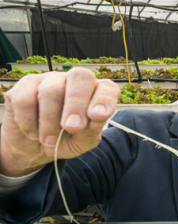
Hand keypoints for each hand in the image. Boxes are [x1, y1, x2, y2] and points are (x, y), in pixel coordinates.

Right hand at [0, 68, 120, 176]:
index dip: (104, 99)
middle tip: (71, 127)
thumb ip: (90, 132)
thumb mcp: (81, 143)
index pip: (107, 88)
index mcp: (95, 93)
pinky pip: (25, 99)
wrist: (33, 147)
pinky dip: (29, 121)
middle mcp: (75, 82)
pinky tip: (33, 133)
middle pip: (80, 77)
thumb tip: (93, 118)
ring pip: (51, 89)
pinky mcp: (25, 86)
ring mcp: (50, 80)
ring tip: (49, 140)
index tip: (97, 116)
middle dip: (76, 104)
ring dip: (50, 120)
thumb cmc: (65, 140)